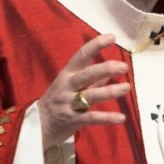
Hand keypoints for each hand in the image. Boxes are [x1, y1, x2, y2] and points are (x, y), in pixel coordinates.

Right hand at [38, 34, 130, 149]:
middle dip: (105, 69)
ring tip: (127, 88)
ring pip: (90, 95)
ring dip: (110, 91)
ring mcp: (68, 103)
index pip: (82, 55)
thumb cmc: (58, 101)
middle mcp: (67, 86)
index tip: (112, 37)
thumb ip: (92, 80)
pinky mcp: (72, 120)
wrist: (36, 126)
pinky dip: (107, 118)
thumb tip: (112, 70)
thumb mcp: (71, 86)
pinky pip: (91, 118)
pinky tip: (121, 118)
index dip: (96, 45)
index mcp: (68, 74)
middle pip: (86, 74)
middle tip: (124, 67)